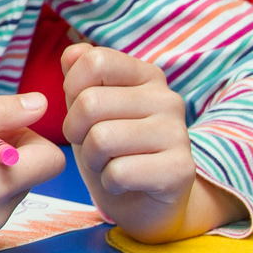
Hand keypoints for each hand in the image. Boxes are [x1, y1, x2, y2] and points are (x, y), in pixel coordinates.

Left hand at [60, 43, 239, 240]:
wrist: (143, 201)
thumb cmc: (112, 149)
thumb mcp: (88, 109)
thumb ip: (80, 76)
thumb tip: (73, 52)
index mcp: (146, 75)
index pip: (94, 60)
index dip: (71, 89)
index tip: (79, 111)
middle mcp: (167, 98)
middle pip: (89, 103)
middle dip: (75, 131)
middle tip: (92, 146)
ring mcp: (178, 133)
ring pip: (101, 139)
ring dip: (92, 159)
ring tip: (109, 163)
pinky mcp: (181, 169)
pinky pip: (119, 171)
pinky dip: (109, 182)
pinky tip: (124, 182)